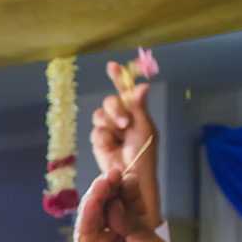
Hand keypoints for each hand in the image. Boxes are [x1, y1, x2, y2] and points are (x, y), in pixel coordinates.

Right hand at [72, 171, 169, 241]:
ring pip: (97, 210)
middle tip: (115, 174)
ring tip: (105, 181)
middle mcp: (118, 228)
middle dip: (114, 185)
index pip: (133, 200)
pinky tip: (94, 198)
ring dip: (100, 194)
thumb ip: (138, 228)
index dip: (130, 187)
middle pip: (113, 200)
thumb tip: (117, 206)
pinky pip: (85, 226)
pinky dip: (88, 210)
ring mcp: (99, 238)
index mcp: (139, 227)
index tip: (129, 175)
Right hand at [91, 60, 161, 227]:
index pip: (126, 90)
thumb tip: (142, 86)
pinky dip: (103, 137)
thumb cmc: (145, 152)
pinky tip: (111, 146)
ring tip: (120, 135)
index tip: (111, 65)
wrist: (130, 175)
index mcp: (136, 111)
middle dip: (116, 109)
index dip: (118, 77)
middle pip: (110, 101)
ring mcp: (109, 129)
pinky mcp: (98, 141)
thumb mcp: (145, 127)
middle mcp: (121, 118)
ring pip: (100, 115)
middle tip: (125, 122)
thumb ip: (139, 107)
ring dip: (110, 123)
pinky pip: (96, 131)